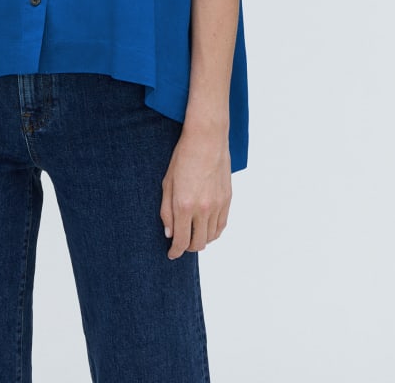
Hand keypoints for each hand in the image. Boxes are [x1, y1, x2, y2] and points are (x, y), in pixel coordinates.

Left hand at [159, 126, 231, 259]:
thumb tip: (169, 233)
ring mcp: (218, 205)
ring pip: (211, 237)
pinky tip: (206, 228)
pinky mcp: (228, 200)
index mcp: (184, 205)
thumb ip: (166, 210)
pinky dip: (213, 232)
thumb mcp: (167, 183)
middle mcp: (203, 209)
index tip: (171, 254)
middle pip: (197, 243)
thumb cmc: (183, 157)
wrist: (207, 139)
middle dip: (186, 247)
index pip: (180, 240)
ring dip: (201, 240)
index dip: (174, 251)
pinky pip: (222, 226)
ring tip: (192, 235)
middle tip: (180, 243)